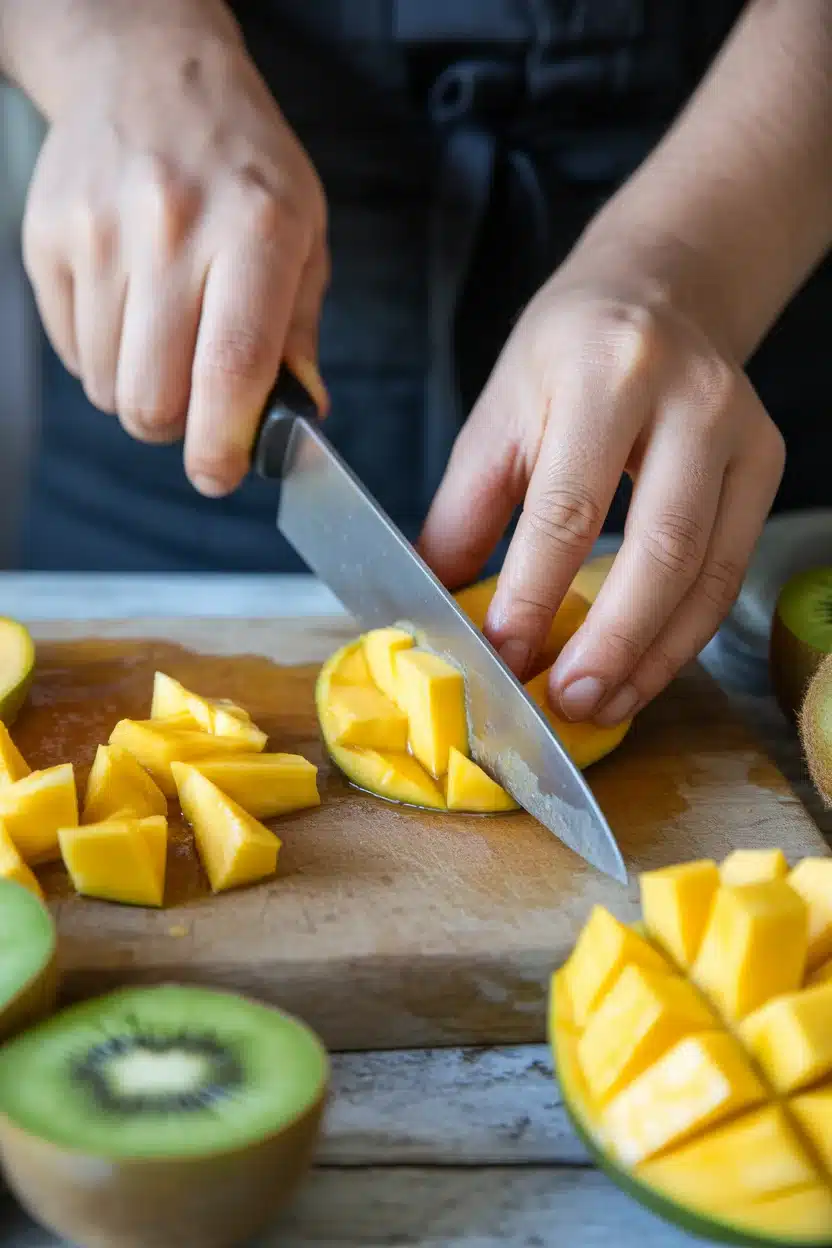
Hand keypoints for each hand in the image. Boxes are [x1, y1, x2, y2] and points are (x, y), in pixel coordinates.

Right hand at [22, 20, 328, 495]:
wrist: (148, 75)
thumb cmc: (242, 165)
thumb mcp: (304, 233)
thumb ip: (298, 332)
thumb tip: (298, 418)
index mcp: (256, 231)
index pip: (230, 368)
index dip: (221, 444)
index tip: (219, 476)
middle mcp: (171, 230)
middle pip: (153, 400)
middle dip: (177, 430)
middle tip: (199, 406)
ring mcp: (99, 234)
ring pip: (107, 387)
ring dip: (139, 390)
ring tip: (166, 338)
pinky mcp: (47, 240)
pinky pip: (71, 353)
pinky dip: (102, 358)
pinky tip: (129, 309)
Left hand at [419, 242, 784, 724]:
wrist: (660, 289)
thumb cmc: (567, 351)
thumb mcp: (498, 413)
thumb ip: (464, 512)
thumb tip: (436, 606)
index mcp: (603, 371)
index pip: (568, 506)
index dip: (533, 595)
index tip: (501, 656)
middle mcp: (688, 398)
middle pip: (661, 547)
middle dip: (611, 641)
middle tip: (566, 701)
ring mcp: (740, 432)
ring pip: (707, 571)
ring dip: (653, 656)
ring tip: (602, 704)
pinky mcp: (765, 465)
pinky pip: (728, 570)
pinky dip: (682, 633)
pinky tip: (641, 669)